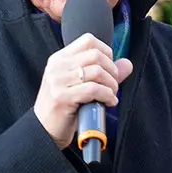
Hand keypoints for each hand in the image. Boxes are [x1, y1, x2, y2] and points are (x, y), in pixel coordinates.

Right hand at [34, 34, 132, 149]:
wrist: (44, 131)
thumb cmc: (64, 109)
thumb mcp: (81, 86)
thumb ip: (104, 73)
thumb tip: (127, 64)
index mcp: (59, 59)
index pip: (88, 40)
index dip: (106, 52)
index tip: (110, 68)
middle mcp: (57, 66)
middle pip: (96, 55)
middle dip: (112, 70)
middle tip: (113, 85)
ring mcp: (58, 81)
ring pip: (97, 72)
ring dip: (111, 85)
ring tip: (111, 95)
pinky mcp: (62, 97)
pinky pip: (94, 89)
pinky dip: (107, 96)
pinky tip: (109, 103)